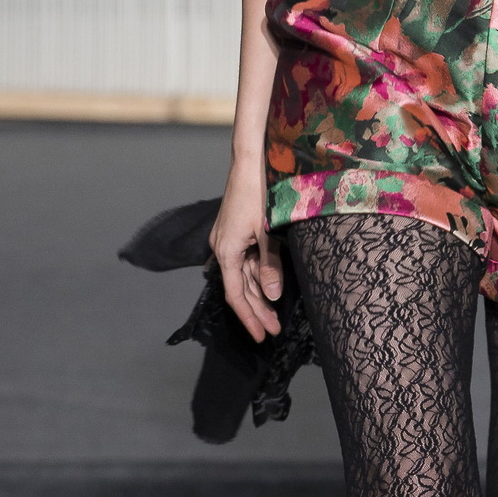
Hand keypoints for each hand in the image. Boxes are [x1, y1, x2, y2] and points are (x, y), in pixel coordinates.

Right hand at [210, 161, 284, 339]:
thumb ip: (270, 265)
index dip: (249, 317)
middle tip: (273, 331)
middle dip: (257, 311)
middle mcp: (223, 248)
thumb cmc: (259, 192)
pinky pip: (246, 262)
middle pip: (239, 289)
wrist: (251, 160)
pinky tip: (270, 288)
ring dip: (259, 296)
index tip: (261, 335)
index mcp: (227, 251)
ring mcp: (229, 240)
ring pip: (243, 276)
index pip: (235, 294)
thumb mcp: (268, 231)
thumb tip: (273, 296)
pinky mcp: (237, 232)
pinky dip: (258, 276)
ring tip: (274, 316)